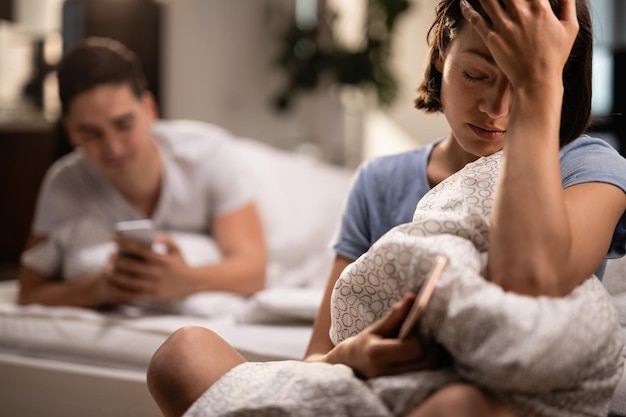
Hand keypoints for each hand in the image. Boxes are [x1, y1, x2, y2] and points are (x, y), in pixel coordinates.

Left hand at [107, 234, 195, 300]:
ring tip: (107, 270)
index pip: (139, 249)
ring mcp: (155, 285)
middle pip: (131, 266)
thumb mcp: (177, 249)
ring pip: (129, 281)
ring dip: (115, 276)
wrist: (193, 283)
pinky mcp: (153, 296)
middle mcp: (158, 273)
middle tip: (108, 257)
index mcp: (162, 259)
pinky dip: (120, 290)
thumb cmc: (180, 263)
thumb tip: (153, 237)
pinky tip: (112, 285)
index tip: (112, 239)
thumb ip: (166, 239)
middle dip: (116, 260)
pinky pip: (133, 294)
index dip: (124, 243)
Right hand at [327, 293, 447, 378]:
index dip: (418, 339)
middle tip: (429, 338)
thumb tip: (412, 298)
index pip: (412, 349)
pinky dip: (429, 367)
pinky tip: (424, 358)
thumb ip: (396, 315)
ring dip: (433, 358)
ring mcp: (393, 383)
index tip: (413, 333)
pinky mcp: (401, 389)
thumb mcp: (377, 327)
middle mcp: (386, 372)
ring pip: (429, 372)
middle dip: (432, 348)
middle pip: (426, 362)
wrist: (352, 365)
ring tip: (428, 347)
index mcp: (377, 354)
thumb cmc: (365, 343)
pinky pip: (425, 378)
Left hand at [461, 0, 578, 90]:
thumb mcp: (570, 27)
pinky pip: (476, 20)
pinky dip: (468, 9)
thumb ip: (568, 3)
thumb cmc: (555, 56)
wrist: (536, 81)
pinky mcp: (492, 38)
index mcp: (540, 8)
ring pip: (488, 0)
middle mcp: (520, 13)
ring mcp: (504, 26)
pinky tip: (464, 2)